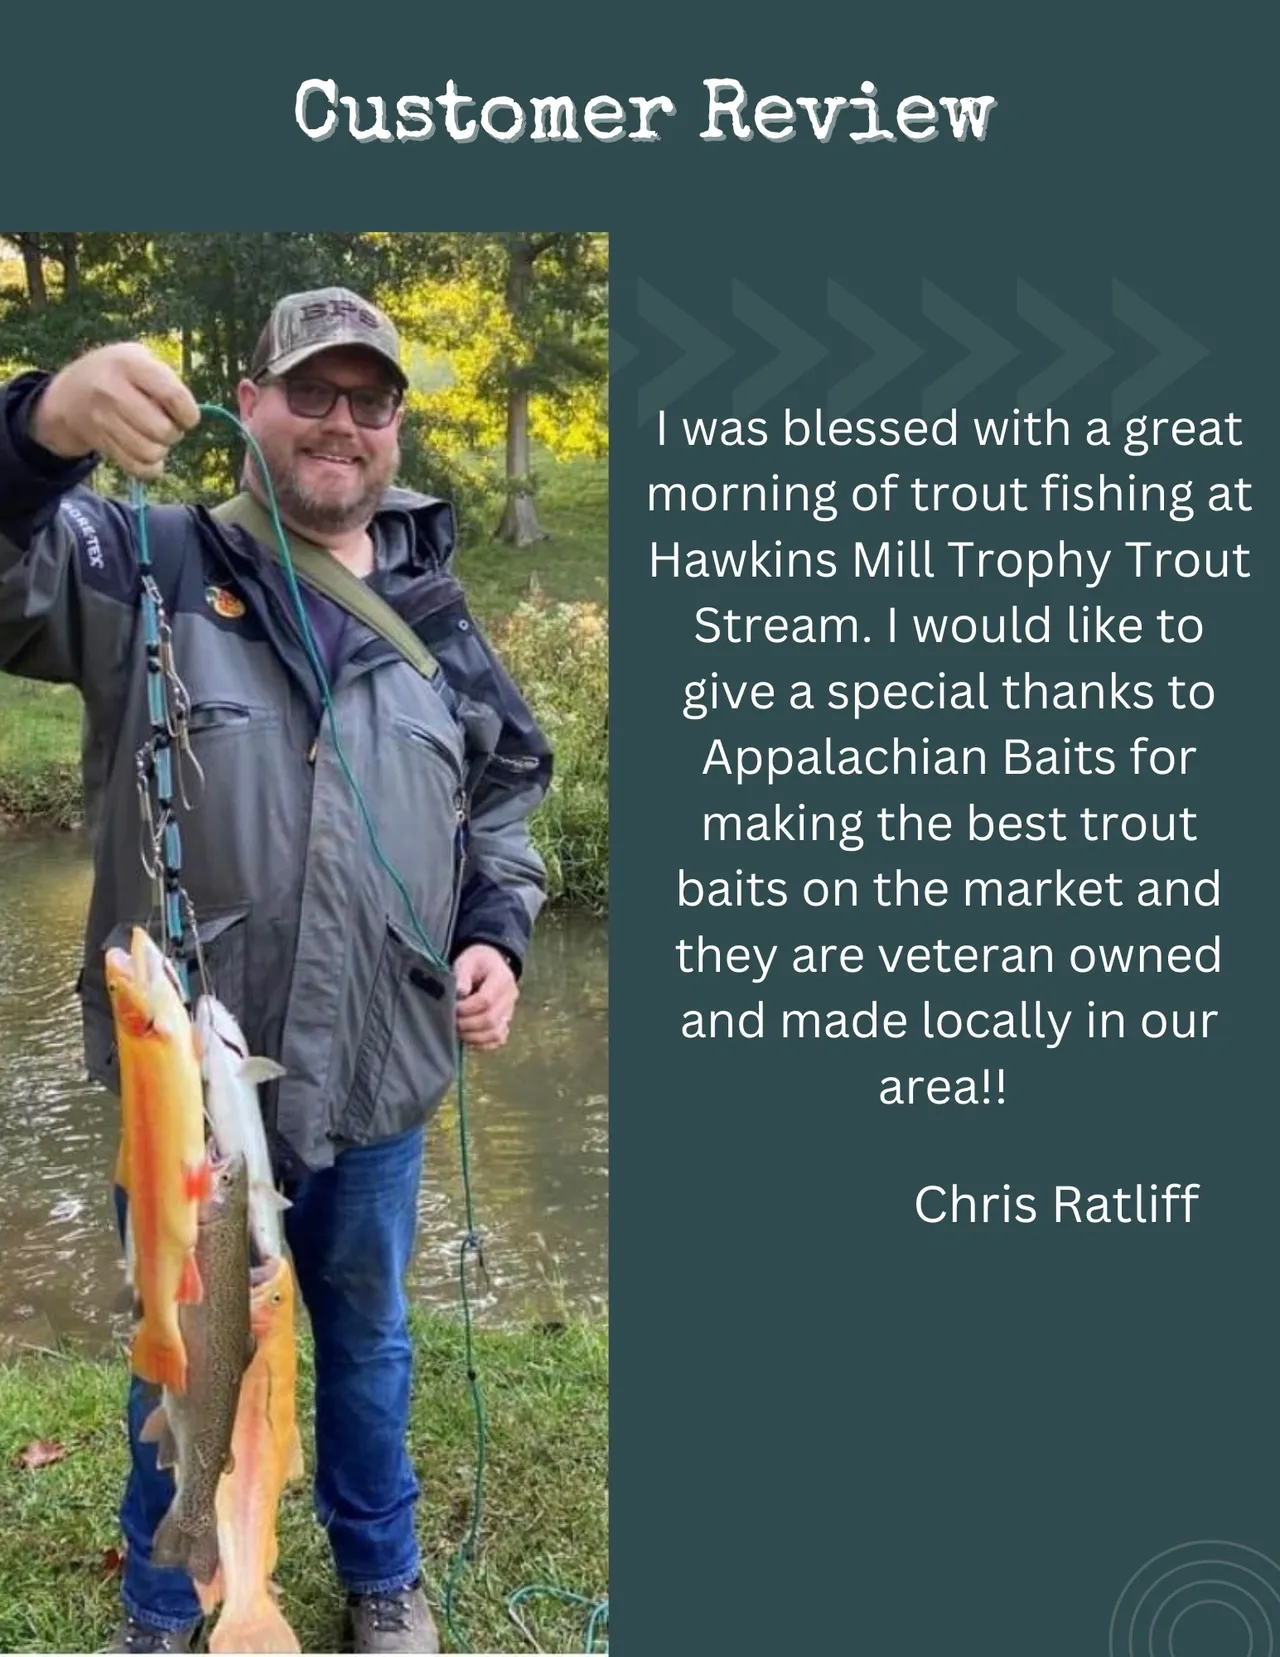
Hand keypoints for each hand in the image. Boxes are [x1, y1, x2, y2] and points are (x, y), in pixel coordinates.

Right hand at [32, 343, 200, 478]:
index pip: (173, 396)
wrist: (70, 392)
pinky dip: (149, 468)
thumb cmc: (120, 373)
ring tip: (155, 438)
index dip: (189, 413)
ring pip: (150, 452)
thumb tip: (188, 418)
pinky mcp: (98, 441)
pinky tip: (149, 457)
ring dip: (160, 451)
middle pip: (162, 430)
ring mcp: (102, 418)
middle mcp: (112, 389)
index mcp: (129, 363)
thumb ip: (166, 381)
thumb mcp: (139, 358)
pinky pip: (135, 467)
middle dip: (174, 433)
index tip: (187, 415)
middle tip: (167, 425)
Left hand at [454, 944, 518, 1051]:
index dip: (466, 1008)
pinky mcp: (505, 1023)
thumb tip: (460, 993)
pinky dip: (482, 1043)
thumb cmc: (476, 963)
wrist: (489, 965)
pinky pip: (498, 1040)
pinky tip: (467, 1036)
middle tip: (450, 1021)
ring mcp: (510, 1012)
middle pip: (491, 1020)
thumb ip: (463, 975)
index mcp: (503, 979)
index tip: (453, 1007)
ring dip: (473, 1036)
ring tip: (456, 1030)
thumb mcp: (467, 960)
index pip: (486, 1000)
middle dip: (467, 1024)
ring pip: (496, 1034)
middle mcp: (510, 998)